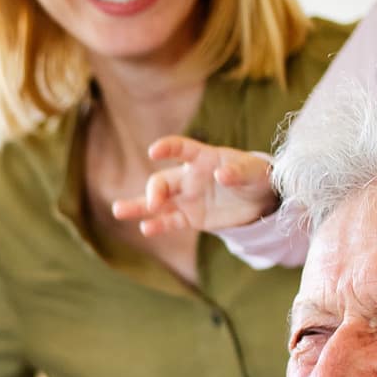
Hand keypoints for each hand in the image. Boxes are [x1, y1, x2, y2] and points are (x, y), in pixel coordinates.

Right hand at [111, 137, 277, 236]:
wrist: (260, 200)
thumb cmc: (256, 177)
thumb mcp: (254, 172)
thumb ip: (238, 172)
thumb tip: (223, 175)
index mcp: (203, 158)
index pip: (181, 148)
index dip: (167, 147)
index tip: (153, 151)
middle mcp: (189, 177)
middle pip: (163, 180)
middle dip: (154, 190)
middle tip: (154, 203)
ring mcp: (187, 198)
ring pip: (157, 202)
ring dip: (138, 206)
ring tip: (117, 210)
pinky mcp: (191, 217)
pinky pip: (170, 221)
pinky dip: (158, 225)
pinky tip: (146, 229)